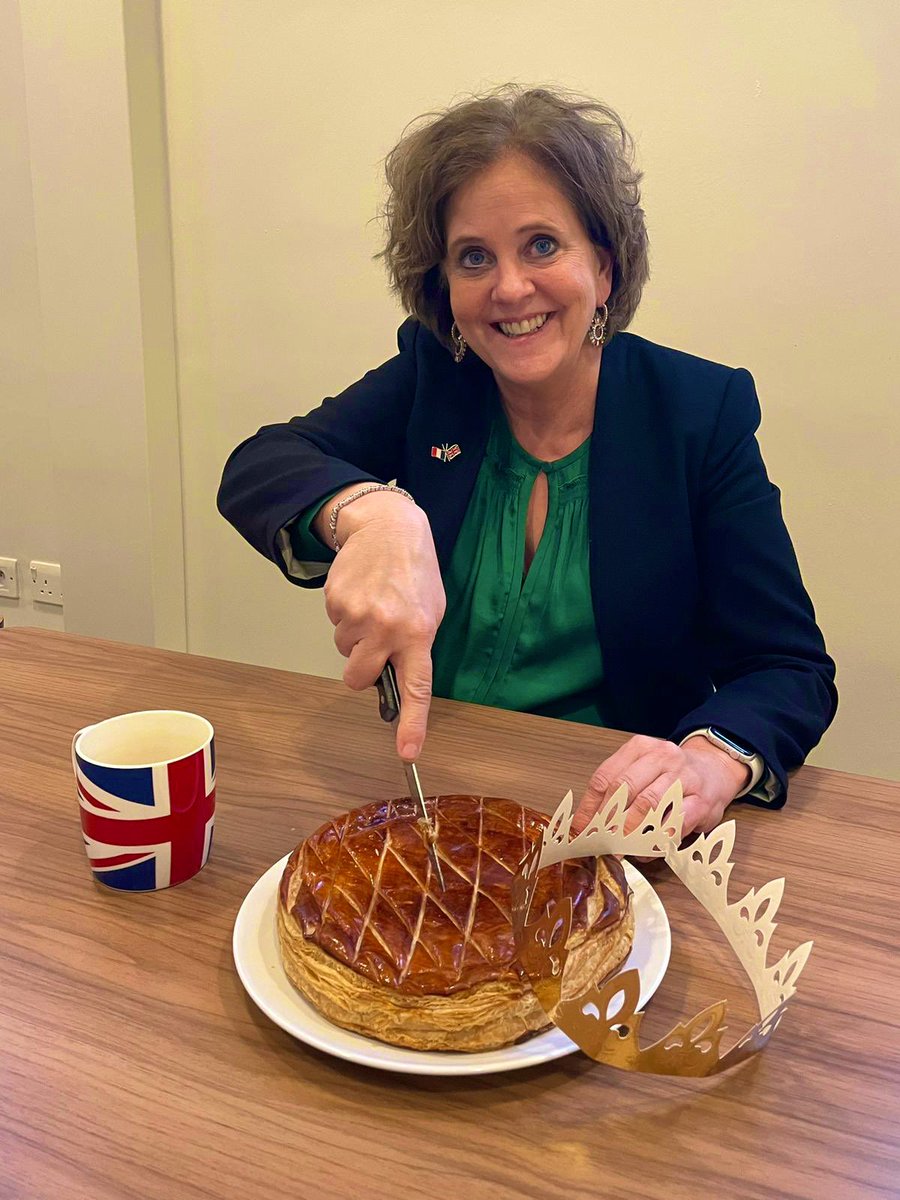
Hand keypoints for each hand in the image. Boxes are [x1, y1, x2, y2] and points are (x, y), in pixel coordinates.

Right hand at [319, 489, 445, 760]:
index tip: (407, 753)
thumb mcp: (431, 609)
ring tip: (373, 604)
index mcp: (417, 634)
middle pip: (357, 678)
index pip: (415, 689)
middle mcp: (386, 629)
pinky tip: (360, 592)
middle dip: (361, 669)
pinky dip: (345, 615)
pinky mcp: (335, 601)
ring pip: (344, 650)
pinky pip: (335, 625)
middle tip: (375, 643)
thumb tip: (396, 678)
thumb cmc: (414, 571)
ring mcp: (356, 615)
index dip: (412, 724)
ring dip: (355, 636)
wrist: (386, 526)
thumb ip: (416, 645)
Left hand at [572, 734, 750, 843]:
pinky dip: (657, 840)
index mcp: (641, 747)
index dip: (590, 806)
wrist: (716, 769)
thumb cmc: (672, 774)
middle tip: (598, 841)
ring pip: (649, 805)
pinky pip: (674, 823)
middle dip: (607, 819)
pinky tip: (646, 850)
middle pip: (624, 788)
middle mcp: (663, 757)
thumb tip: (588, 822)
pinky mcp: (701, 800)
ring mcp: (684, 777)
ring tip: (619, 848)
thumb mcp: (643, 769)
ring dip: (630, 831)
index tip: (580, 828)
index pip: (606, 776)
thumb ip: (618, 788)